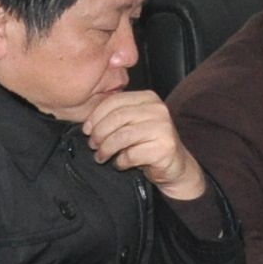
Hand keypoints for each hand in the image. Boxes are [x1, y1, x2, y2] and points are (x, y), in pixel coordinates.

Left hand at [86, 90, 205, 200]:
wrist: (175, 165)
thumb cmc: (149, 143)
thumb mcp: (133, 123)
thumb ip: (116, 116)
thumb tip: (88, 123)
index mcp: (148, 98)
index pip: (115, 101)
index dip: (95, 116)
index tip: (87, 129)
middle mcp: (158, 110)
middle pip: (117, 117)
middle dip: (99, 134)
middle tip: (93, 145)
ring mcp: (163, 129)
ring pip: (121, 136)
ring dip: (106, 149)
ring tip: (102, 156)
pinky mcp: (164, 148)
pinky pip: (131, 155)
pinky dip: (120, 162)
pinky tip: (121, 163)